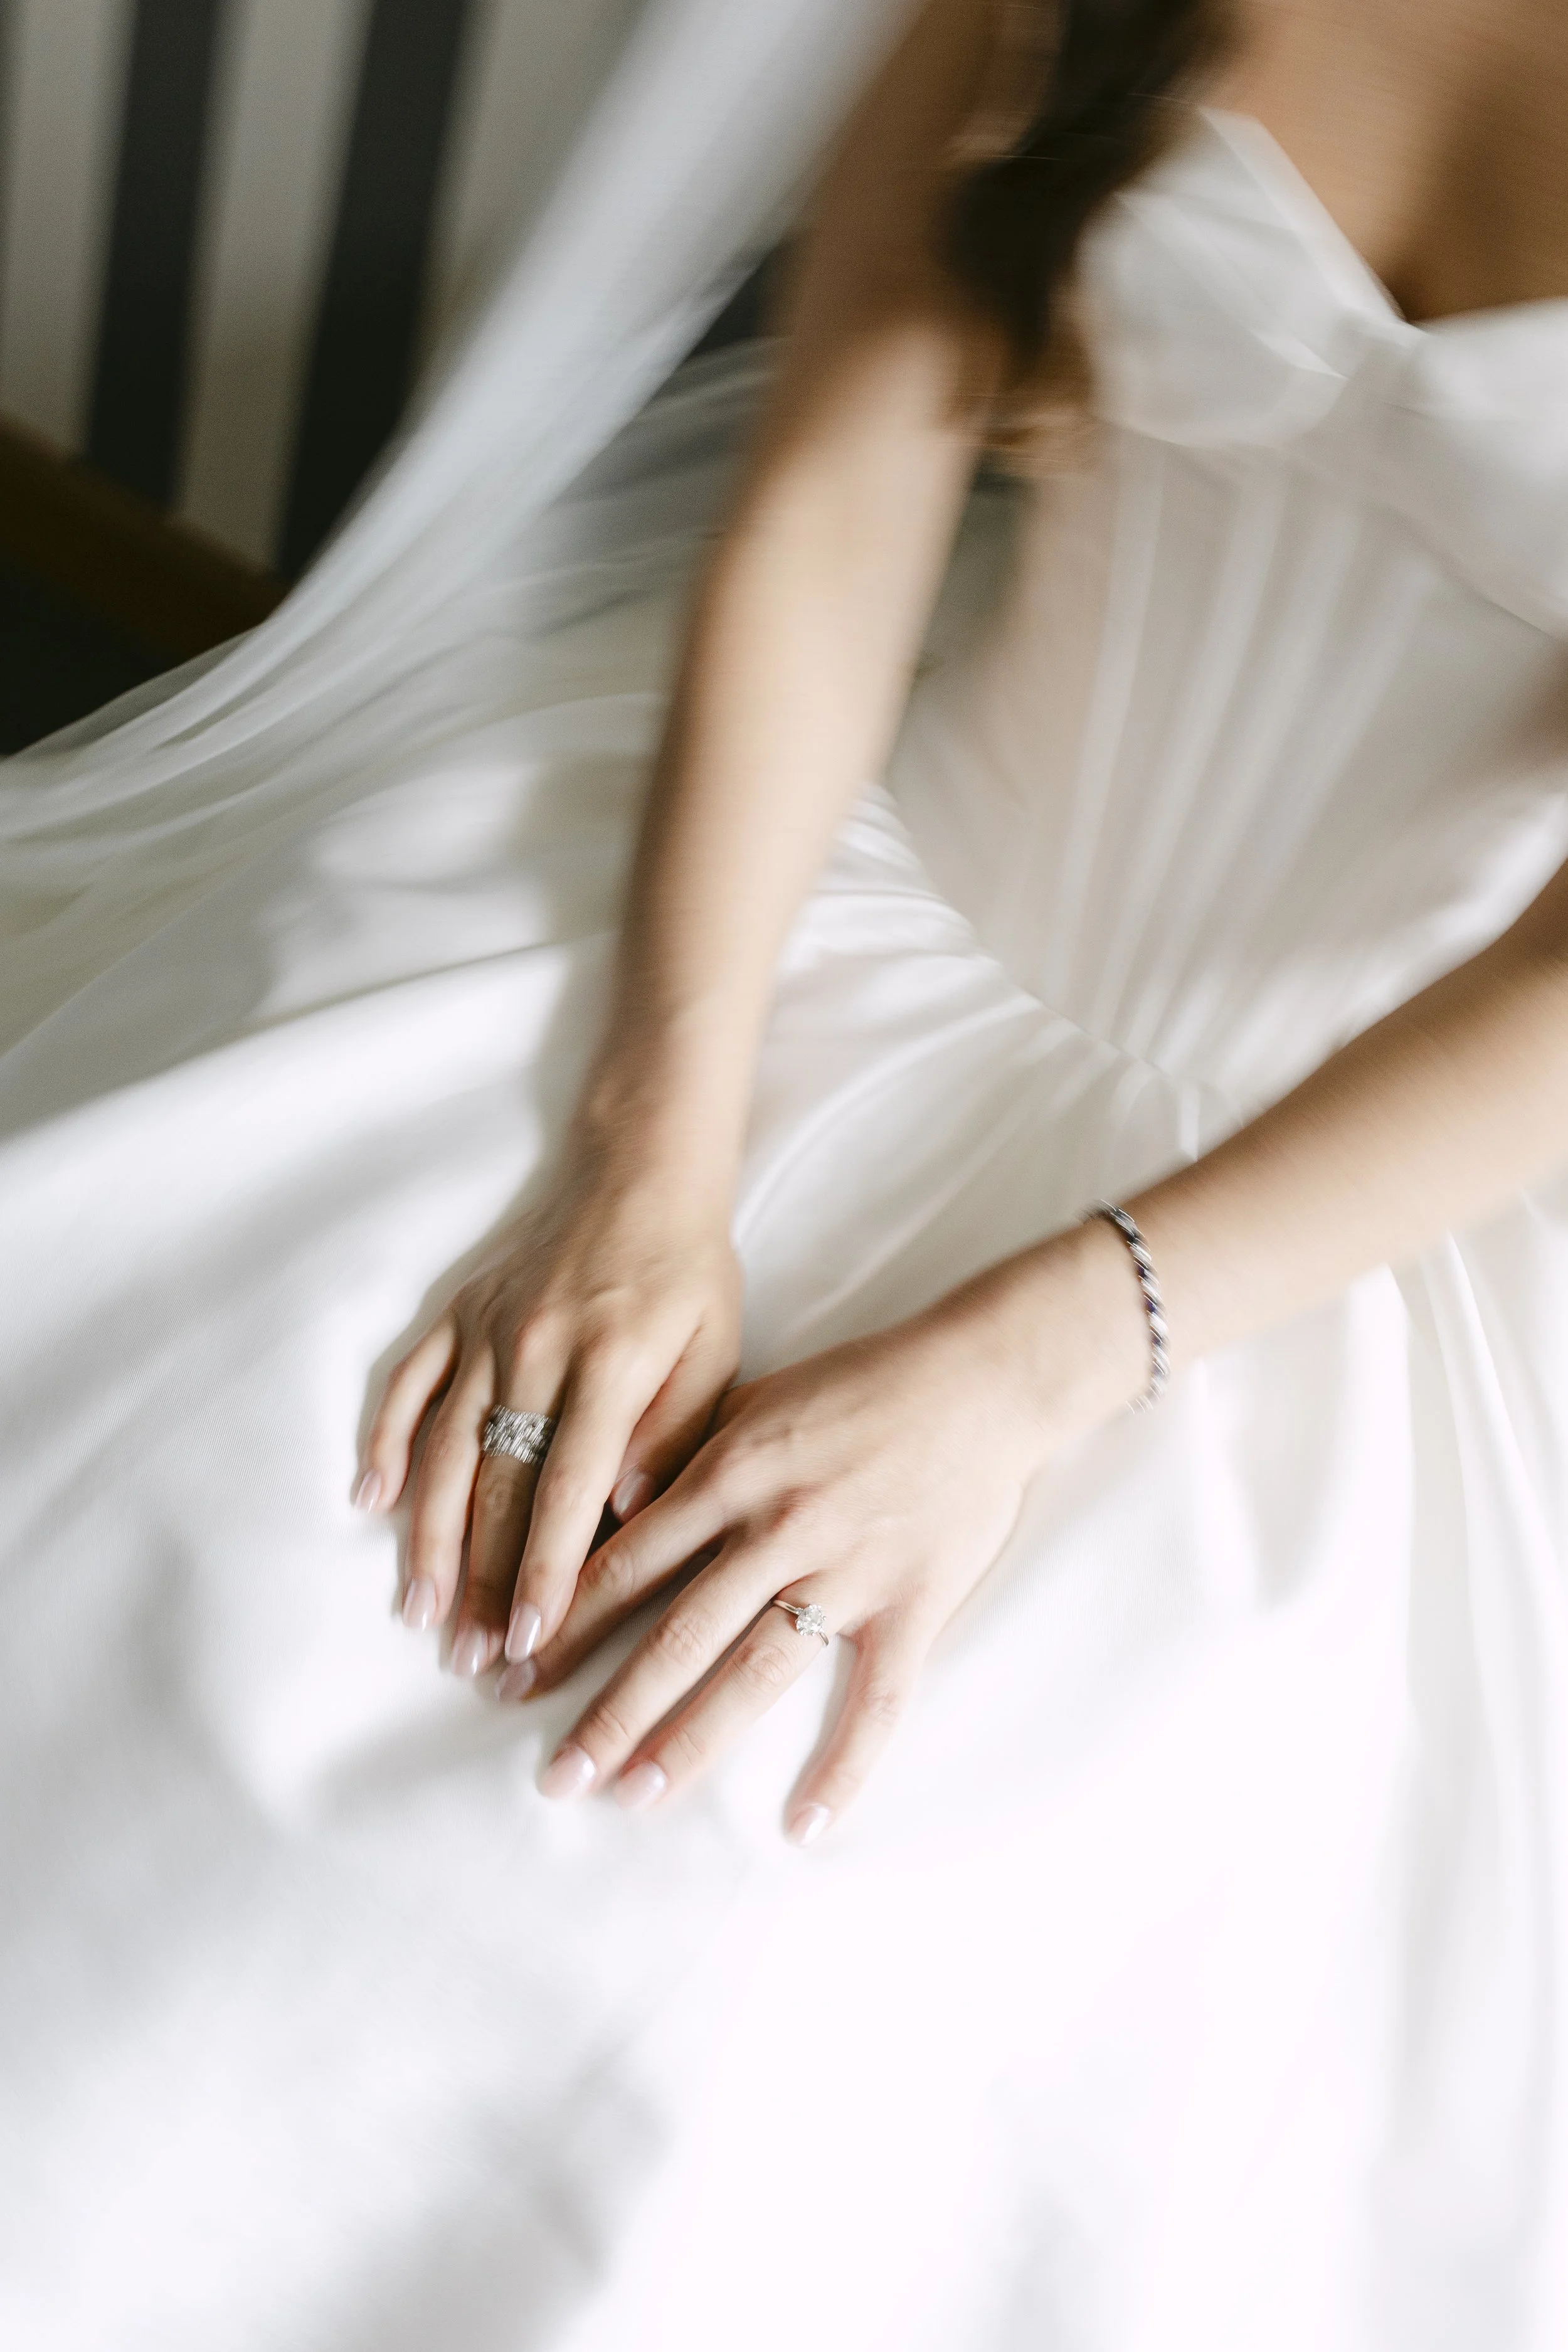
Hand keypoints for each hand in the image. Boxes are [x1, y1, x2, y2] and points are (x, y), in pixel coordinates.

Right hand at [358, 1153, 742, 1680]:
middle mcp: (536, 1349)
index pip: (570, 1489)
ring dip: (429, 1538)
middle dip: (483, 1581)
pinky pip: (408, 1384)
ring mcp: (486, 1330)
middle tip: (474, 1660)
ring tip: (422, 1613)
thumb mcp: (716, 1347)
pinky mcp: (457, 1313)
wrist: (641, 1172)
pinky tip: (370, 1504)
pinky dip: (385, 1443)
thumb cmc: (690, 1274)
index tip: (531, 1640)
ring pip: (443, 1449)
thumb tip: (630, 1512)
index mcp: (609, 1362)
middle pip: (498, 1485)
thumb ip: (677, 1429)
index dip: (547, 1572)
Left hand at [519, 1224, 1146, 1841]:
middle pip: (677, 1633)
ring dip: (689, 1740)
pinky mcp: (915, 1604)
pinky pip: (877, 1701)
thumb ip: (686, 1448)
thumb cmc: (865, 1381)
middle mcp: (780, 1526)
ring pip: (753, 1671)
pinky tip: (804, 1825)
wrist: (987, 1377)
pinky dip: (845, 1766)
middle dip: (609, 1709)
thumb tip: (610, 1501)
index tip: (513, 1673)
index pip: (627, 1561)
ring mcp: (849, 1570)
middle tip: (556, 1775)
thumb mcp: (759, 1394)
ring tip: (633, 1797)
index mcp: (733, 1469)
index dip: (565, 1622)